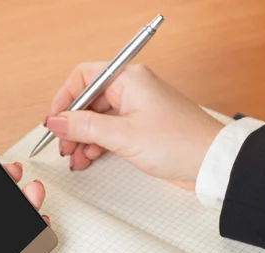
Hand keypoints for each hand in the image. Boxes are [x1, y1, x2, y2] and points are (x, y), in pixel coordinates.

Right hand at [45, 62, 223, 188]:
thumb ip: (85, 127)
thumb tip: (57, 120)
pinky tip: (89, 158)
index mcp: (129, 79)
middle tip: (64, 145)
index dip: (64, 99)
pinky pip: (110, 131)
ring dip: (83, 138)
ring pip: (98, 118)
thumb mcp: (123, 136)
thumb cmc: (179, 143)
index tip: (54, 121)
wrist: (211, 163)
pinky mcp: (141, 127)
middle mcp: (132, 89)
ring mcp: (137, 109)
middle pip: (89, 100)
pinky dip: (97, 144)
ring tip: (75, 158)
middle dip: (73, 124)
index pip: (84, 78)